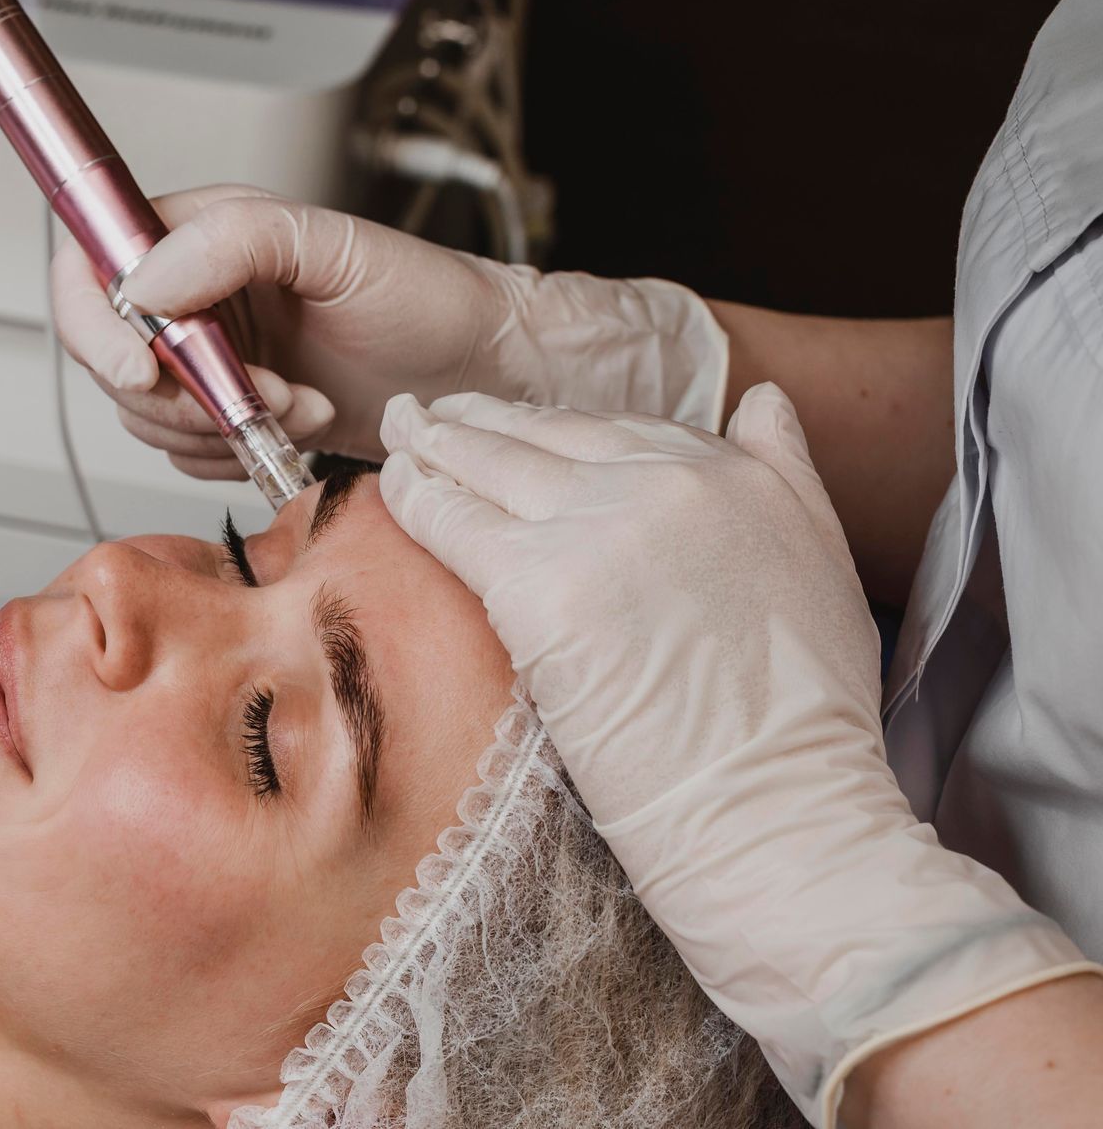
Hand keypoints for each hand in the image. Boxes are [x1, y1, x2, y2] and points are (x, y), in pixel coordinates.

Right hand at [50, 184, 728, 477]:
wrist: (476, 376)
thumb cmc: (426, 299)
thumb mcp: (338, 246)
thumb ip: (235, 241)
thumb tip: (147, 278)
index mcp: (199, 231)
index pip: (91, 265)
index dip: (96, 322)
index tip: (144, 366)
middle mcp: (191, 291)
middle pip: (111, 356)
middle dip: (184, 392)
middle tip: (264, 392)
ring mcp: (206, 356)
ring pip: (146, 414)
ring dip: (222, 426)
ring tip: (301, 403)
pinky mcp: (227, 411)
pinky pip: (185, 452)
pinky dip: (238, 452)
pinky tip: (299, 425)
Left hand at [379, 386, 1094, 1125]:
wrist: (778, 813)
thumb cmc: (802, 725)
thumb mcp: (825, 566)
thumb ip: (786, 472)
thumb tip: (762, 401)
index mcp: (736, 475)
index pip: (614, 432)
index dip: (551, 430)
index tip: (509, 427)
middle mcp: (668, 483)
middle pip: (546, 437)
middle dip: (480, 424)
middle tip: (428, 418)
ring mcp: (602, 528)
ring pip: (492, 465)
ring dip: (435, 446)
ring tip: (398, 434)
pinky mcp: (541, 584)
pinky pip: (455, 521)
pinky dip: (415, 498)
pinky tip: (389, 488)